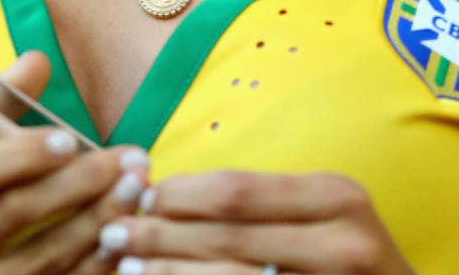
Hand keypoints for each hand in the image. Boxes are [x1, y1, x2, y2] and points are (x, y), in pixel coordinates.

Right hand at [0, 51, 149, 274]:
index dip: (19, 154)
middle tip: (130, 161)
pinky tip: (120, 246)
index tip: (67, 138)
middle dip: (78, 185)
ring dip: (94, 227)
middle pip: (12, 215)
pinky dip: (88, 270)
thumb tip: (37, 59)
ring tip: (135, 194)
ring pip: (37, 262)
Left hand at [95, 169, 414, 274]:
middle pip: (230, 235)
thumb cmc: (347, 261)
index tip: (136, 195)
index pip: (239, 191)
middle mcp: (343, 239)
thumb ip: (261, 207)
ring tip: (127, 270)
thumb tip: (166, 196)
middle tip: (111, 235)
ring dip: (170, 272)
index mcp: (336, 195)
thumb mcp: (319, 218)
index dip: (181, 194)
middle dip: (162, 234)